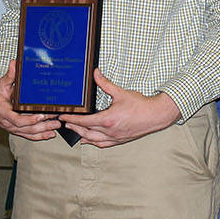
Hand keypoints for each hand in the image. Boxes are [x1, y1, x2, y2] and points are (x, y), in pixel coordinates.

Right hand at [0, 60, 60, 140]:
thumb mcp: (0, 84)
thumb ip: (9, 75)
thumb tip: (14, 63)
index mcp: (3, 112)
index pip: (17, 120)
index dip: (29, 120)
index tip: (40, 116)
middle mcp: (8, 123)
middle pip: (26, 128)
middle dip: (42, 125)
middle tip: (55, 120)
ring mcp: (12, 128)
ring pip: (29, 133)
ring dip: (44, 130)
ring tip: (56, 125)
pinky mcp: (16, 129)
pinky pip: (28, 135)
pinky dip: (40, 136)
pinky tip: (50, 134)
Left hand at [62, 71, 180, 146]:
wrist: (156, 115)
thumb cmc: (140, 105)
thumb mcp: (120, 93)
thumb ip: (105, 84)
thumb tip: (96, 74)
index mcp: (108, 120)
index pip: (84, 121)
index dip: (72, 120)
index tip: (63, 117)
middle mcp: (110, 131)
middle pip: (86, 132)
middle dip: (74, 128)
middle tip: (65, 123)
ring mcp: (115, 137)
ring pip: (93, 140)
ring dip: (82, 136)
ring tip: (74, 132)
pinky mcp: (120, 140)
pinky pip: (103, 144)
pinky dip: (94, 143)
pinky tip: (89, 141)